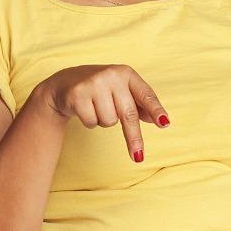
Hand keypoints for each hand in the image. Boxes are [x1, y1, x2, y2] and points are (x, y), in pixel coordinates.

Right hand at [39, 64, 168, 160]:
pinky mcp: (78, 94)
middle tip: (139, 157)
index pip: (146, 94)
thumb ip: (140, 105)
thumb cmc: (101, 89)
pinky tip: (85, 109)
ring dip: (104, 121)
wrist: (65, 83)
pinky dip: (90, 122)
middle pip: (128, 114)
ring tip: (96, 108)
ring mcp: (94, 83)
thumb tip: (159, 120)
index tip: (164, 124)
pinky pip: (92, 122)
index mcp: (127, 74)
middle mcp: (112, 75)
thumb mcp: (121, 91)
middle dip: (134, 138)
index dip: (155, 110)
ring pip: (110, 121)